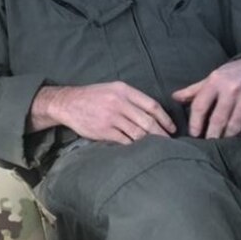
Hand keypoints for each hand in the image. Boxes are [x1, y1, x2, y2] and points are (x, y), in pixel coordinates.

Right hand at [32, 82, 175, 143]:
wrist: (67, 103)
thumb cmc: (93, 97)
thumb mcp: (112, 89)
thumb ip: (131, 99)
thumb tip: (153, 115)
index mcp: (123, 90)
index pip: (152, 106)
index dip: (166, 119)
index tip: (172, 129)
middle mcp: (118, 102)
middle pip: (148, 122)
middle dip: (162, 134)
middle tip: (169, 143)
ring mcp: (111, 117)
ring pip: (139, 133)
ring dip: (150, 142)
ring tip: (158, 148)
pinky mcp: (104, 131)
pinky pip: (125, 141)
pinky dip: (135, 147)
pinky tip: (140, 150)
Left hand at [172, 54, 240, 138]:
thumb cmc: (237, 73)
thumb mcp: (215, 76)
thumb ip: (195, 89)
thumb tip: (175, 97)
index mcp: (216, 81)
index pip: (200, 106)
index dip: (195, 123)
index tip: (193, 135)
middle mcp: (232, 90)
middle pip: (217, 119)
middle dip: (211, 135)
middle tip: (206, 145)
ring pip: (233, 126)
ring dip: (226, 137)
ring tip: (220, 144)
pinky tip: (236, 136)